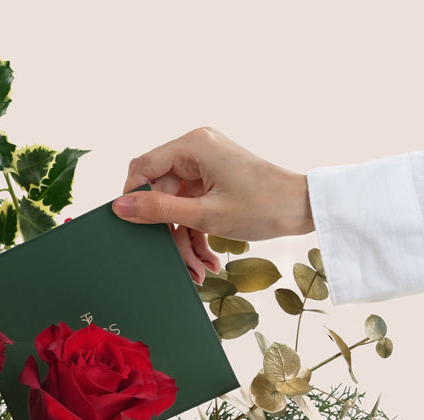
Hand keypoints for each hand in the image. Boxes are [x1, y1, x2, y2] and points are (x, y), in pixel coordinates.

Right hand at [112, 127, 313, 282]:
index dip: (134, 200)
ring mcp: (204, 166)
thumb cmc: (262, 205)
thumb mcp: (204, 214)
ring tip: (199, 269)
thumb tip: (119, 207)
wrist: (303, 208)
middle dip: (168, 232)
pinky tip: (207, 260)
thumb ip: (158, 210)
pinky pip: (191, 209)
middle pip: (159, 193)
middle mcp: (196, 149)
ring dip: (184, 241)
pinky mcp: (212, 182)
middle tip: (180, 263)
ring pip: (175, 207)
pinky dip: (196, 235)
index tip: (136, 230)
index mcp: (192, 146)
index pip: (142, 168)